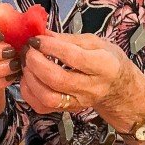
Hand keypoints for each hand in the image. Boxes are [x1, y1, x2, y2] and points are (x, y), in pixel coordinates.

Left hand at [22, 33, 144, 130]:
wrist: (118, 88)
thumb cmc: (108, 60)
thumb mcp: (96, 42)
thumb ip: (69, 39)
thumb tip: (44, 34)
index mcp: (103, 66)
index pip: (74, 57)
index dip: (51, 47)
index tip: (36, 39)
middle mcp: (91, 88)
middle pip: (58, 80)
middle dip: (36, 63)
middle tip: (28, 50)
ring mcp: (79, 102)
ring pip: (49, 98)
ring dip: (31, 79)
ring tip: (26, 63)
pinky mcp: (67, 110)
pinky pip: (43, 107)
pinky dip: (29, 93)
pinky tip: (28, 78)